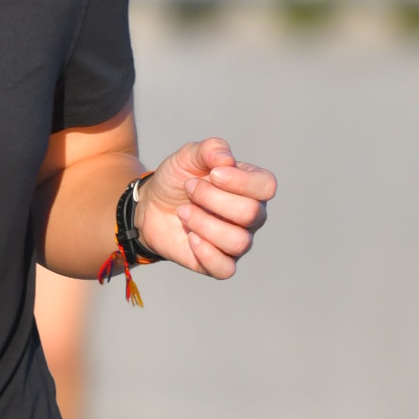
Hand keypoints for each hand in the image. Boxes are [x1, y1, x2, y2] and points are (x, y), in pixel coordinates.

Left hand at [135, 137, 274, 278]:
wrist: (151, 206)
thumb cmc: (177, 180)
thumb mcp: (189, 156)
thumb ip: (210, 149)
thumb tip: (227, 159)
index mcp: (252, 187)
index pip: (267, 186)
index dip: (240, 181)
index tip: (213, 173)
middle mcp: (251, 216)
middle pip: (251, 213)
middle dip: (213, 198)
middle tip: (189, 188)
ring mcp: (237, 241)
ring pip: (238, 242)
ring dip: (204, 224)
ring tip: (183, 212)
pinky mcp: (219, 263)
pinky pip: (226, 268)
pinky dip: (207, 254)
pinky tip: (190, 238)